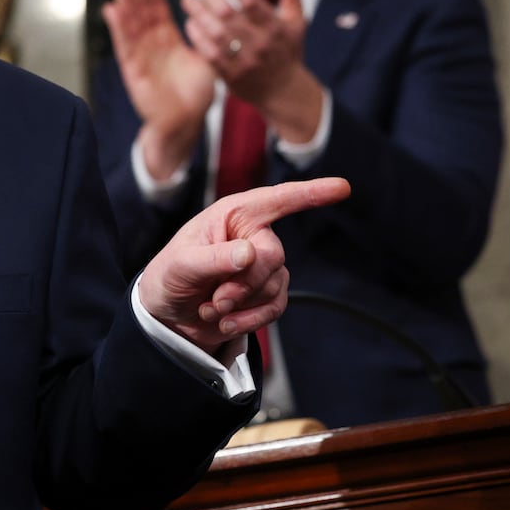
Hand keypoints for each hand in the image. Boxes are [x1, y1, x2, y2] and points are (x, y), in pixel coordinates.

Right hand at [102, 0, 214, 178]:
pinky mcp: (134, 70)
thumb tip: (221, 14)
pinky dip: (118, 27)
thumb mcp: (207, 58)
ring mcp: (140, 55)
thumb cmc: (196, 93)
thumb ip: (208, 36)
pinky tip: (112, 8)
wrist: (185, 123)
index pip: (157, 7)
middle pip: (141, 8)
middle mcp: (150, 44)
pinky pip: (125, 45)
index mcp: (167, 39)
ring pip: (130, 21)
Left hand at [137, 176, 351, 356]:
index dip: (312, 193)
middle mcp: (253, 234)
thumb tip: (250, 253)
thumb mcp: (180, 265)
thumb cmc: (168, 277)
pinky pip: (275, 306)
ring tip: (212, 307)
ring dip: (242, 304)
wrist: (167, 316)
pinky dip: (250, 320)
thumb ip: (214, 258)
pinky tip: (226, 322)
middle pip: (274, 255)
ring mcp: (263, 265)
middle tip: (216, 299)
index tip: (343, 188)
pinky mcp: (266, 292)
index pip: (278, 199)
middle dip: (244, 283)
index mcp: (234, 214)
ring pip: (275, 284)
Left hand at [182, 0, 324, 142]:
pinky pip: (210, 55)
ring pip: (216, 34)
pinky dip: (198, 38)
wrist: (284, 93)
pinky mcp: (232, 76)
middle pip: (229, 14)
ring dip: (198, 13)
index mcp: (276, 28)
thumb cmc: (288, 50)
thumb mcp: (297, 21)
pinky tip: (190, 23)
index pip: (250, 2)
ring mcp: (245, 62)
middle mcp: (261, 44)